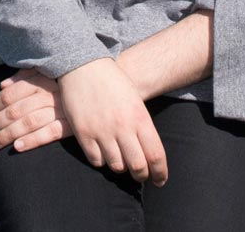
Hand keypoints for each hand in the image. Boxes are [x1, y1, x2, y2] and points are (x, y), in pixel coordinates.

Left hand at [0, 69, 68, 153]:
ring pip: (28, 122)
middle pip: (15, 109)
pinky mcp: (71, 125)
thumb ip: (25, 76)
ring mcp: (60, 109)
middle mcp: (49, 94)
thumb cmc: (69, 83)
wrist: (102, 94)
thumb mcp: (48, 73)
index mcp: (41, 80)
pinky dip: (32, 140)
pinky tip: (18, 147)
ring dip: (7, 134)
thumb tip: (2, 85)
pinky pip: (49, 133)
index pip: (10, 94)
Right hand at [57, 58, 167, 185]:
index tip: (160, 180)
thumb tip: (150, 155)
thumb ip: (142, 127)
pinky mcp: (83, 133)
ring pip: (116, 166)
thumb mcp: (135, 101)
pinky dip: (102, 160)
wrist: (84, 65)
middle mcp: (122, 127)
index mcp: (139, 117)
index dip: (160, 173)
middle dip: (142, 175)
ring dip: (121, 166)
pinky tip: (104, 151)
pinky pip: (96, 160)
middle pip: (138, 166)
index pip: (156, 155)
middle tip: (141, 174)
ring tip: (121, 159)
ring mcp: (101, 131)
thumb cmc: (113, 82)